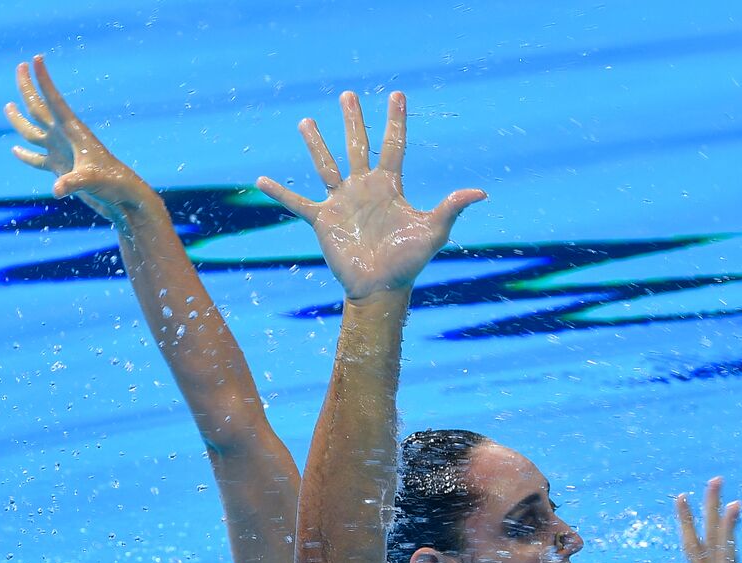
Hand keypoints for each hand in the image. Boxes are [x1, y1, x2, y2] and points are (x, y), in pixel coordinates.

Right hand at [6, 56, 153, 219]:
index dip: (44, 80)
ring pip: (33, 133)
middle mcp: (65, 138)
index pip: (54, 100)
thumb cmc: (114, 184)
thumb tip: (57, 189)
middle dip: (28, 89)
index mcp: (74, 131)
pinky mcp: (61, 169)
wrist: (124, 200)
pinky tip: (16, 150)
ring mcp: (62, 153)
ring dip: (19, 121)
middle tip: (20, 67)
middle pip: (39, 109)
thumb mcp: (91, 181)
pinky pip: (37, 160)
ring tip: (8, 106)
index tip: (36, 59)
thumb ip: (72, 183)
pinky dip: (26, 156)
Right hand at [255, 92, 484, 300]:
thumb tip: (481, 193)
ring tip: (306, 122)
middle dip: (352, 120)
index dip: (395, 120)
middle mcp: (364, 188)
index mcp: (389, 186)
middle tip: (348, 94)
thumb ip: (451, 208)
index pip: (393, 145)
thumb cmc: (408, 263)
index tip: (397, 94)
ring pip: (326, 165)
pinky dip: (279, 193)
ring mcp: (342, 202)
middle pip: (357, 145)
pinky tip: (260, 180)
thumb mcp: (433, 232)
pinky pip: (296, 203)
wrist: (380, 288)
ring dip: (316, 144)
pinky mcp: (323, 220)